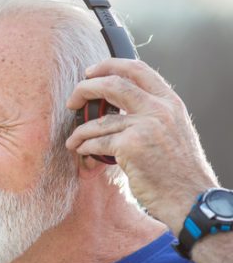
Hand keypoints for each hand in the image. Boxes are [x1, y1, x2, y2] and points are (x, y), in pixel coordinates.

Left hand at [65, 58, 218, 234]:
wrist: (189, 196)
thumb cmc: (177, 169)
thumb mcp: (173, 130)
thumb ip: (152, 113)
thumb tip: (118, 106)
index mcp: (170, 102)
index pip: (137, 69)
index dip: (108, 66)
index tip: (90, 72)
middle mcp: (159, 109)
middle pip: (113, 84)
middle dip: (85, 89)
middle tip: (71, 101)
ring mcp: (145, 126)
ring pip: (98, 120)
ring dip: (79, 131)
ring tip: (72, 140)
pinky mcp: (131, 146)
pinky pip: (96, 141)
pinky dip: (84, 146)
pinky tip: (81, 151)